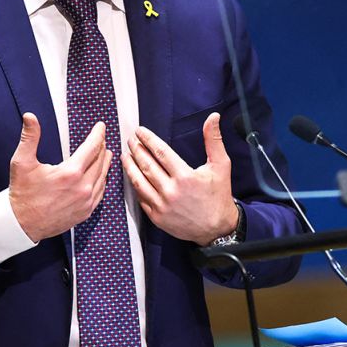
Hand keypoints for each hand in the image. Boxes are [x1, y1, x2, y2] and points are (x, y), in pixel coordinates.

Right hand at [8, 113, 110, 241]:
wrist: (21, 224)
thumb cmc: (22, 194)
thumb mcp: (22, 162)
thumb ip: (29, 138)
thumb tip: (30, 117)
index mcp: (70, 173)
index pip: (92, 147)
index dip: (98, 134)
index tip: (101, 127)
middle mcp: (82, 188)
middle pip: (100, 161)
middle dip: (102, 147)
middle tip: (102, 138)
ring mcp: (86, 201)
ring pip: (103, 177)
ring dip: (105, 164)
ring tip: (105, 154)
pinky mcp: (85, 212)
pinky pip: (100, 192)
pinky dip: (102, 181)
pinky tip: (100, 176)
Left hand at [123, 113, 237, 245]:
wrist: (217, 228)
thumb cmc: (218, 196)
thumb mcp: (221, 165)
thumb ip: (214, 140)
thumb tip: (213, 117)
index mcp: (185, 177)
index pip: (160, 152)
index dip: (148, 139)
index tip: (140, 131)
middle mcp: (171, 191)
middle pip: (146, 165)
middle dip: (136, 150)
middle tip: (130, 140)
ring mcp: (162, 206)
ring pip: (139, 182)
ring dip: (130, 166)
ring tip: (125, 155)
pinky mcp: (157, 217)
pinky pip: (141, 198)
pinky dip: (135, 185)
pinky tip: (132, 176)